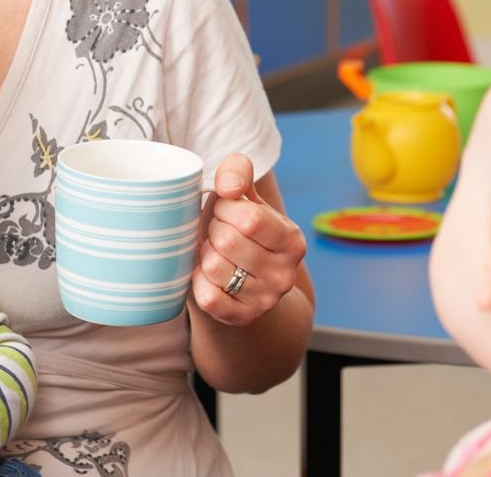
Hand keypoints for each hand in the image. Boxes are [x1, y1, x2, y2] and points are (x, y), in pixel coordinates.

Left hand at [191, 154, 307, 326]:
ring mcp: (265, 300)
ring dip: (204, 254)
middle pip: (227, 241)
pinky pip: (207, 297)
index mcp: (292, 240)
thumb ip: (238, 173)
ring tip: (215, 253)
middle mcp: (284, 274)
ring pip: (213, 267)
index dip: (226, 208)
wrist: (239, 280)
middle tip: (218, 234)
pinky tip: (207, 275)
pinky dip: (198, 282)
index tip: (224, 210)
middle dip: (213, 231)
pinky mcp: (241, 318)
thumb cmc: (237, 230)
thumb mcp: (243, 199)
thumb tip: (228, 185)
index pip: (250, 218)